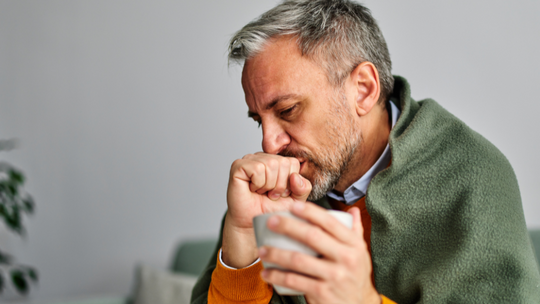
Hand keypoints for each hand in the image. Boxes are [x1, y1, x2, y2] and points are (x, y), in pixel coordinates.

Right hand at [222, 152, 311, 267]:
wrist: (253, 223)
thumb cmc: (271, 210)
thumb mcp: (295, 199)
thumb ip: (303, 188)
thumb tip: (295, 176)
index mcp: (277, 161)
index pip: (293, 162)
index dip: (289, 182)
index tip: (280, 193)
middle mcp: (263, 157)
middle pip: (283, 162)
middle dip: (279, 185)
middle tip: (270, 194)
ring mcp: (250, 160)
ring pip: (271, 164)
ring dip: (268, 185)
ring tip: (261, 192)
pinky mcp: (238, 166)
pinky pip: (257, 169)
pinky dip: (258, 184)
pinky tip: (252, 189)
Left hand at [258, 202, 380, 303]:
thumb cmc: (355, 275)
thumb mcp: (361, 253)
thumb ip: (355, 231)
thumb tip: (352, 210)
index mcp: (353, 244)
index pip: (330, 222)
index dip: (310, 212)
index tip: (292, 206)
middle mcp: (346, 258)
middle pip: (312, 237)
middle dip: (288, 227)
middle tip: (271, 222)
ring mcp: (334, 276)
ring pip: (299, 260)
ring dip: (276, 254)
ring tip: (262, 250)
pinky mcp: (322, 293)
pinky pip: (295, 282)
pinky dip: (278, 277)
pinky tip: (267, 274)